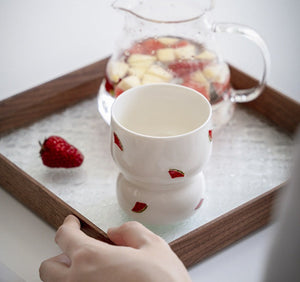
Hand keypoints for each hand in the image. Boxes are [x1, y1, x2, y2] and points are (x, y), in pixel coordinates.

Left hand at [39, 215, 190, 281]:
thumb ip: (130, 231)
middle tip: (80, 252)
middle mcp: (78, 281)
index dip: (68, 225)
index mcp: (91, 258)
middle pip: (49, 267)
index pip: (65, 235)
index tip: (72, 223)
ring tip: (91, 271)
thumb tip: (116, 232)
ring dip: (67, 275)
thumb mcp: (153, 246)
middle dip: (61, 256)